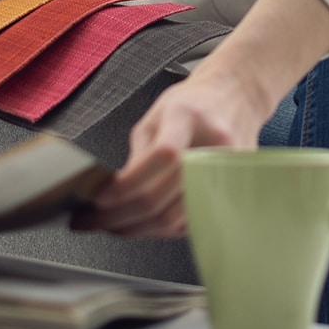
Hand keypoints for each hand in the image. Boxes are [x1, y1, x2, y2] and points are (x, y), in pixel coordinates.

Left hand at [79, 67, 277, 237]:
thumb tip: (112, 195)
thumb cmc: (194, 105)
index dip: (127, 185)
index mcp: (188, 117)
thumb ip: (138, 155)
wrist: (235, 99)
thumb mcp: (156, 116)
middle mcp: (213, 145)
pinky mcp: (231, 191)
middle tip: (93, 221)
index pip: (160, 157)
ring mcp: (226, 171)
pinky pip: (188, 223)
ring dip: (137, 229)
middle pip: (165, 197)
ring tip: (112, 226)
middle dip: (120, 216)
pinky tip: (141, 224)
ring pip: (175, 219)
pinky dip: (160, 229)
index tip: (99, 199)